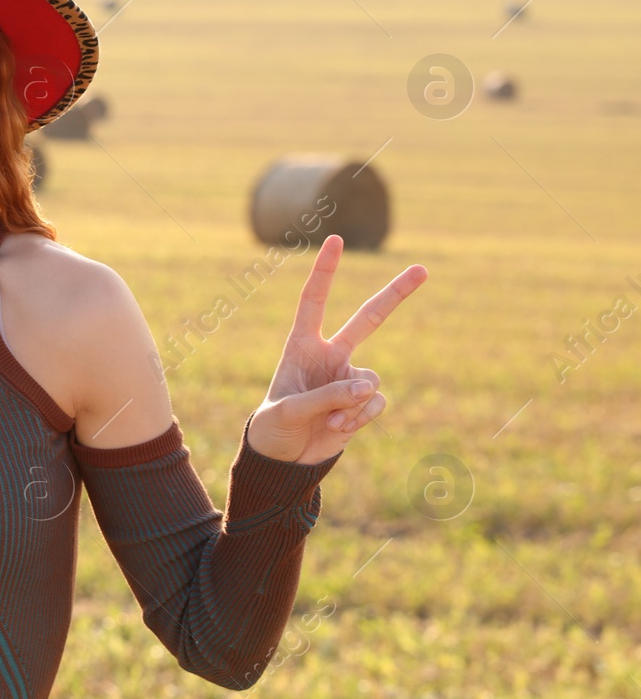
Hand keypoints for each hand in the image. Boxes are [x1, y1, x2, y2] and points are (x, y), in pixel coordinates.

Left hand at [246, 235, 426, 463]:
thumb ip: (328, 395)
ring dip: (353, 402)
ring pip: (370, 380)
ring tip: (328, 419)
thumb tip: (368, 388)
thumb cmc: (274, 426)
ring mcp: (348, 378)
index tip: (335, 240)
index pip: (314, 301)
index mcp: (302, 345)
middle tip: (423, 269)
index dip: (325, 271)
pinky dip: (361, 417)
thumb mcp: (291, 409)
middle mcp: (330, 356)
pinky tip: (338, 427)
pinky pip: (374, 403)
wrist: (282, 458)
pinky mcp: (362, 403)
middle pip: (369, 318)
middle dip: (396, 294)